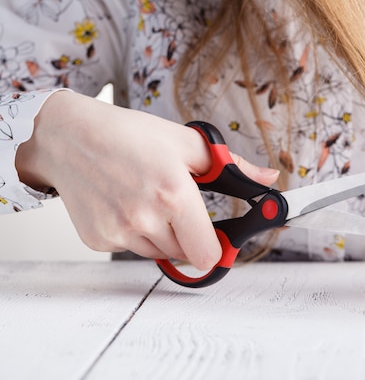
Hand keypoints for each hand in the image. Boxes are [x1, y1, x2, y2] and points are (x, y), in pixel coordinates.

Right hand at [16, 91, 278, 269]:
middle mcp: (145, 220)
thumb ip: (233, 165)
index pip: (207, 255)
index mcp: (174, 196)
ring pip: (158, 252)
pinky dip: (134, 234)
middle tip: (174, 204)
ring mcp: (118, 233)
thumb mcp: (187, 142)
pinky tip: (124, 204)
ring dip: (161, 235)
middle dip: (187, 233)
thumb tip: (268, 178)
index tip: (216, 238)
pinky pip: (130, 249)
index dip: (215, 248)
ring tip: (146, 198)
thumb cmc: (128, 135)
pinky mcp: (98, 240)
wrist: (70, 137)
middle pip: (184, 253)